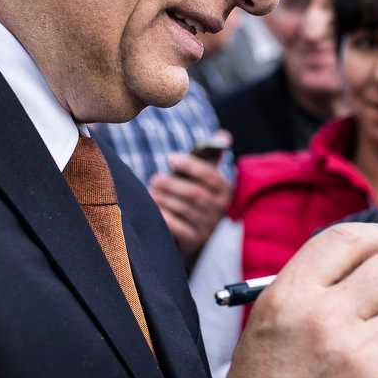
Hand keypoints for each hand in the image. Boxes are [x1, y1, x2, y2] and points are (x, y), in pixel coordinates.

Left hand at [148, 145, 231, 267]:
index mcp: (226, 191)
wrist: (196, 233)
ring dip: (164, 199)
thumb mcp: (207, 177)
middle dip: (172, 184)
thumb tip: (224, 136)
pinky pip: (177, 228)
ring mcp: (208, 227)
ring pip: (184, 210)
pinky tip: (154, 209)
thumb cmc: (198, 196)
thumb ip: (213, 156)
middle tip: (155, 179)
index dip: (190, 166)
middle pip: (195, 194)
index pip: (211, 176)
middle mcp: (220, 210)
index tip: (170, 158)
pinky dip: (164, 217)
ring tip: (151, 192)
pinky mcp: (195, 241)